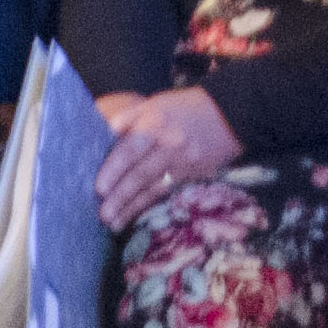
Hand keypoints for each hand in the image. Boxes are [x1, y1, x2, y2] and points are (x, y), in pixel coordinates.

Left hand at [90, 86, 242, 222]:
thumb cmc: (182, 108)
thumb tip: (103, 133)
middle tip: (103, 215)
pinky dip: (149, 205)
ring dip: (132, 207)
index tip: (99, 188)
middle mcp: (170, 144)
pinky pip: (166, 192)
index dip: (114, 170)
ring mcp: (184, 162)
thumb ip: (127, 118)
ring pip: (153, 188)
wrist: (228, 115)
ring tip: (113, 223)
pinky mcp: (193, 175)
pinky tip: (134, 215)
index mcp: (155, 122)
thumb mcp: (153, 104)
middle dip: (121, 197)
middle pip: (141, 174)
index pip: (131, 149)